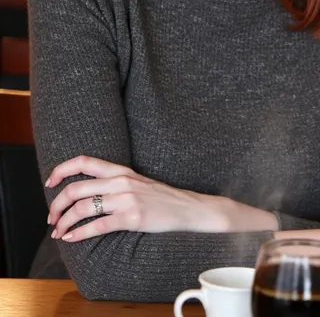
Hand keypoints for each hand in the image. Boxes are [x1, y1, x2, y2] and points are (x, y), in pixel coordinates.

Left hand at [46, 156, 225, 241]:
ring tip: (59, 232)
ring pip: (83, 208)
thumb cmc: (160, 198)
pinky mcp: (133, 218)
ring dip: (65, 222)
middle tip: (51, 218)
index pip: (84, 162)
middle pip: (76, 188)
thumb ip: (114, 183)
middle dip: (57, 205)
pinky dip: (80, 234)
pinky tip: (71, 239)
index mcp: (121, 170)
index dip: (62, 170)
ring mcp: (127, 199)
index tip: (50, 182)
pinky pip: (98, 226)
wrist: (188, 209)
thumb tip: (86, 193)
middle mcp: (121, 182)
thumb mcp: (136, 182)